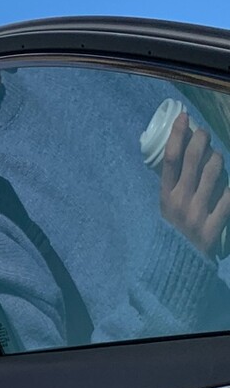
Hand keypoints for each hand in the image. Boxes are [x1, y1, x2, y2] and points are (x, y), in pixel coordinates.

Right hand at [160, 111, 229, 257]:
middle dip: (201, 139)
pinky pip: (228, 197)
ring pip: (213, 172)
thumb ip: (173, 187)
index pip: (170, 159)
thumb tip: (184, 156)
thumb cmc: (171, 235)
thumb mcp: (165, 210)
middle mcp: (180, 202)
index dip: (177, 135)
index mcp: (165, 197)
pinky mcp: (213, 226)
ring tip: (216, 156)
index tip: (183, 117)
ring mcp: (197, 213)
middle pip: (193, 160)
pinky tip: (228, 182)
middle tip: (205, 132)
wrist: (175, 269)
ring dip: (218, 158)